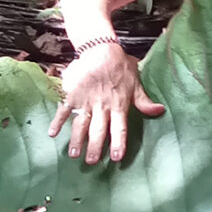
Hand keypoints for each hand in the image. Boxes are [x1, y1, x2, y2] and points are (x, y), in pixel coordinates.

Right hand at [48, 43, 164, 163]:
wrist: (101, 49)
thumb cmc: (121, 66)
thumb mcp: (136, 83)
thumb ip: (144, 101)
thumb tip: (160, 111)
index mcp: (118, 105)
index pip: (119, 128)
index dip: (118, 143)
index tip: (116, 157)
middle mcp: (102, 106)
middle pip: (98, 130)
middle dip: (95, 147)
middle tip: (91, 162)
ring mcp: (86, 101)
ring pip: (81, 124)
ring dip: (77, 139)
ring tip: (74, 154)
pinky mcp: (73, 94)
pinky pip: (64, 110)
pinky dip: (57, 121)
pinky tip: (52, 133)